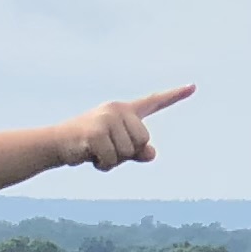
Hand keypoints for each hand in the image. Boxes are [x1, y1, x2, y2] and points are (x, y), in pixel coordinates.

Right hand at [56, 84, 190, 172]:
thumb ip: (136, 151)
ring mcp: (106, 119)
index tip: (193, 86)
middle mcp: (118, 110)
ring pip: (128, 151)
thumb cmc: (89, 145)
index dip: (175, 96)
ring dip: (112, 160)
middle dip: (126, 153)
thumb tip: (151, 153)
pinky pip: (111, 158)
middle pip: (143, 140)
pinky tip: (89, 155)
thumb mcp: (116, 148)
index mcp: (125, 111)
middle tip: (104, 149)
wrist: (57, 143)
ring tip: (95, 151)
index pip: (154, 102)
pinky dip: (102, 164)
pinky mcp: (96, 131)